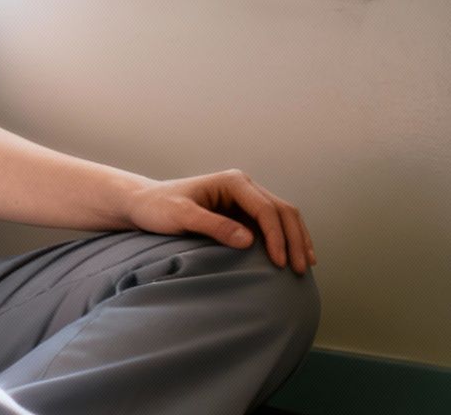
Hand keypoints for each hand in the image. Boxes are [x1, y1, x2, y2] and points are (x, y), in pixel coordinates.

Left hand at [125, 169, 316, 274]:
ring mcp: (246, 200)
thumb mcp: (181, 217)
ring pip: (283, 217)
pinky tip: (294, 257)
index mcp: (232, 182)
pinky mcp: (243, 214)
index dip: (277, 236)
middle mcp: (244, 187)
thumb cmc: (158, 208)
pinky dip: (287, 240)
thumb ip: (213, 226)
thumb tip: (249, 240)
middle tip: (300, 269)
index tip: (279, 263)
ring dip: (297, 240)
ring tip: (306, 266)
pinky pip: (272, 226)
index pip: (265, 209)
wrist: (144, 204)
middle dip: (294, 239)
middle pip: (282, 211)